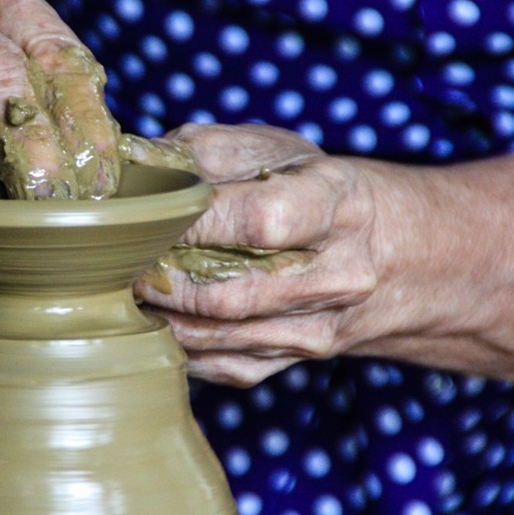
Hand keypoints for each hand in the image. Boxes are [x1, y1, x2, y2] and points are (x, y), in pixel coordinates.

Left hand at [130, 123, 377, 386]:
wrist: (391, 253)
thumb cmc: (312, 190)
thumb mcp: (274, 150)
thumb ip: (203, 152)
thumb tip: (136, 169)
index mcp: (336, 205)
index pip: (259, 223)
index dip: (195, 223)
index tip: (155, 216)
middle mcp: (338, 275)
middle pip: (229, 294)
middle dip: (163, 278)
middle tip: (123, 259)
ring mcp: (318, 328)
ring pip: (216, 336)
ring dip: (161, 314)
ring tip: (131, 285)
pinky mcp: (294, 361)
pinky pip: (218, 363)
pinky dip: (177, 341)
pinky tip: (160, 314)